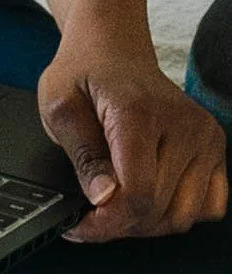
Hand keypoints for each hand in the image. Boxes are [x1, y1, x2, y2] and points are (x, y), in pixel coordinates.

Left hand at [37, 11, 227, 241]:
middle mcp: (184, 125)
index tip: (80, 226)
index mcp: (141, 113)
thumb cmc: (82, 72)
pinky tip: (144, 201)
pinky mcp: (214, 146)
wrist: (111, 46)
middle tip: (88, 220)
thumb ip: (82, 155)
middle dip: (120, 226)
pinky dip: (176, 211)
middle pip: (162, 210)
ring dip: (147, 224)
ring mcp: (205, 136)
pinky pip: (208, 203)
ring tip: (113, 211)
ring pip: (186, 214)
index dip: (107, 222)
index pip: (139, 193)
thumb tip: (104, 198)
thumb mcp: (59, 107)